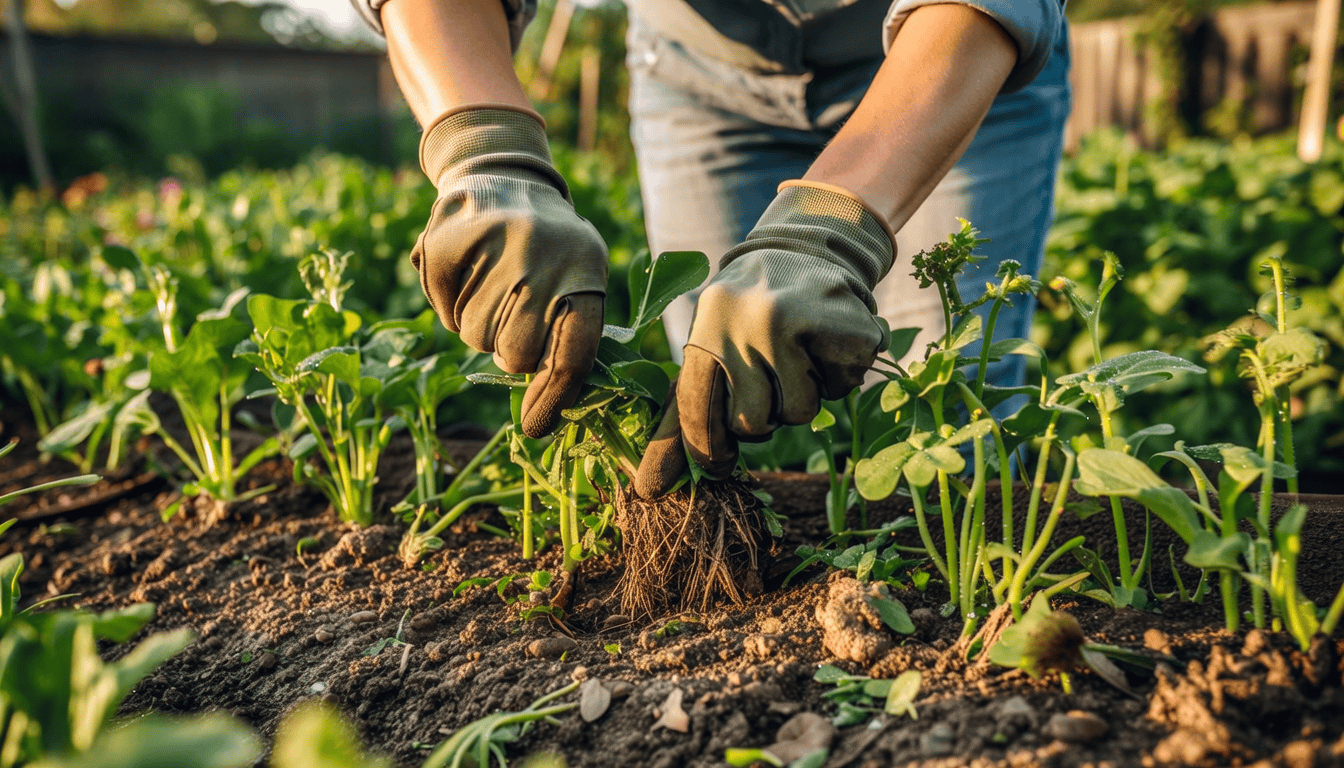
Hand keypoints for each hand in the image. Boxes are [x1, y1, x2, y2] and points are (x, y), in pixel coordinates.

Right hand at [412, 105, 607, 437]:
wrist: (504, 175)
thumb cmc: (549, 250)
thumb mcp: (578, 280)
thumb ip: (569, 342)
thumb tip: (543, 421)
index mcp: (586, 270)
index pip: (575, 352)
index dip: (554, 397)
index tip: (535, 428)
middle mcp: (543, 253)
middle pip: (516, 353)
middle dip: (510, 351)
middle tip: (513, 318)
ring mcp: (493, 242)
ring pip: (474, 336)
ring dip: (479, 327)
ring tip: (492, 287)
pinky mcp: (447, 237)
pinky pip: (442, 310)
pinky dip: (448, 306)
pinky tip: (465, 275)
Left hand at [634, 182, 894, 497]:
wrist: (813, 245)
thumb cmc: (751, 309)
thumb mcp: (711, 339)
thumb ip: (686, 408)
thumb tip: (649, 486)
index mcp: (707, 326)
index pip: (696, 410)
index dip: (705, 450)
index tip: (715, 469)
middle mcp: (748, 323)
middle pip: (752, 423)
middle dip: (763, 416)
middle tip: (770, 377)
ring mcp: (802, 325)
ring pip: (799, 414)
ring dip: (803, 396)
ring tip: (800, 353)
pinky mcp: (846, 329)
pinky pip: (840, 390)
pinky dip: (837, 377)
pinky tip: (828, 342)